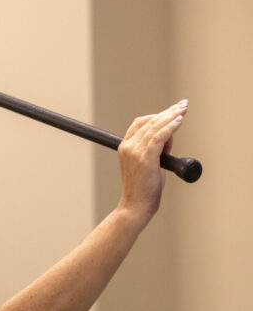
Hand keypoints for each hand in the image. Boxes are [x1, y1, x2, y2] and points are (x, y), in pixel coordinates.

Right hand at [116, 100, 187, 220]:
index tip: (173, 110)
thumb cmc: (145, 188)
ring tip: (184, 109)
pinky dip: (170, 127)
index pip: (140, 123)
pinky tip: (179, 120)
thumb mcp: (151, 163)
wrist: (137, 205)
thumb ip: (158, 148)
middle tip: (183, 105)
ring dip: (171, 116)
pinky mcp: (145, 157)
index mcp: (125, 147)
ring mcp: (135, 151)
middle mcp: (128, 147)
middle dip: (168, 112)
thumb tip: (170, 135)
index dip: (157, 115)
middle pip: (149, 122)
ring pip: (155, 127)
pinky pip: (159, 137)